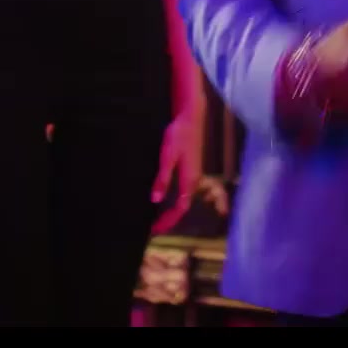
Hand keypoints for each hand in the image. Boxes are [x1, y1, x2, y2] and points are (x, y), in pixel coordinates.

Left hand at [149, 108, 203, 234]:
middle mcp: (194, 180)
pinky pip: (183, 191)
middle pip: (183, 207)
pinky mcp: (191, 168)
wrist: (192, 117)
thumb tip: (156, 200)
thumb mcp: (167, 156)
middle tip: (153, 228)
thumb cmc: (179, 135)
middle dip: (169, 219)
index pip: (180, 209)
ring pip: (183, 199)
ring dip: (171, 210)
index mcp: (189, 180)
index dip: (168, 221)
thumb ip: (162, 178)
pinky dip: (174, 200)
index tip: (155, 229)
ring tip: (157, 217)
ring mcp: (194, 174)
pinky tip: (164, 198)